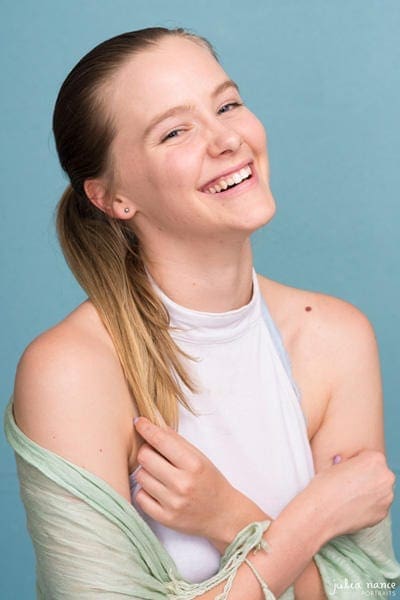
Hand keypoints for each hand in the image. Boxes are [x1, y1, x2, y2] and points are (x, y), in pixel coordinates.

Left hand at [133, 417, 262, 549]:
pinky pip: (140, 497)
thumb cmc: (211, 482)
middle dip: (146, 451)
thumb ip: (176, 441)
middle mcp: (182, 484)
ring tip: (159, 474)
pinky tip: (157, 490)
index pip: (161, 440)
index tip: (139, 422)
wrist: (223, 515)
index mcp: (193, 464)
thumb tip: (153, 426)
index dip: (146, 428)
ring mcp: (173, 503)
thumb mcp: (200, 457)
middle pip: (145, 457)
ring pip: (140, 476)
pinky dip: (145, 491)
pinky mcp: (165, 518)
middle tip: (154, 454)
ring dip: (146, 472)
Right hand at [306, 449, 395, 539]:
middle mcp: (385, 477)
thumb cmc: (325, 485)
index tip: (348, 469)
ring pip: (379, 490)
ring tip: (349, 496)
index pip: (370, 457)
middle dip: (367, 477)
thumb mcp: (338, 463)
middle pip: (378, 474)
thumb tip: (355, 468)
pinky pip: (377, 506)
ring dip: (369, 492)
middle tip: (348, 483)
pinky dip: (368, 506)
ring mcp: (387, 497)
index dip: (357, 463)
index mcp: (375, 459)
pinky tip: (352, 506)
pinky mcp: (383, 513)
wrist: (321, 511)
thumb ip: (354, 464)